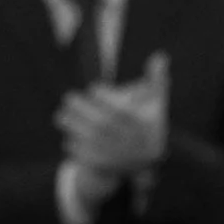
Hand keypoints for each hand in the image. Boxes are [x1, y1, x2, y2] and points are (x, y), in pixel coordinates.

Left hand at [58, 60, 168, 181]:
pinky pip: (82, 154)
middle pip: (99, 123)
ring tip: (62, 115)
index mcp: (141, 125)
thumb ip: (156, 80)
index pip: (119, 109)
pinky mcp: (101, 167)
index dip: (102, 95)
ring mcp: (114, 155)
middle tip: (69, 98)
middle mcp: (127, 141)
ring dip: (71, 124)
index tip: (94, 89)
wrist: (142, 164)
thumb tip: (160, 56)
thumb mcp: (156, 104)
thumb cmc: (146, 126)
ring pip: (87, 139)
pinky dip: (72, 144)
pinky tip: (71, 137)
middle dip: (80, 108)